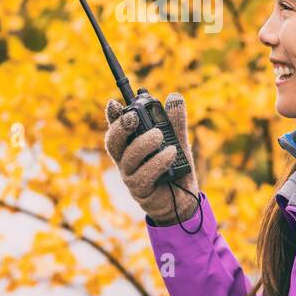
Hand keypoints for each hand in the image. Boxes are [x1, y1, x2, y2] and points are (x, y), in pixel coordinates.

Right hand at [104, 92, 200, 223]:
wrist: (184, 199)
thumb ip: (175, 121)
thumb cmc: (174, 168)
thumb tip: (174, 96)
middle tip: (133, 116)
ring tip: (160, 136)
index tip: (113, 102)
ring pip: (129, 157)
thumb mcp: (178, 140)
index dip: (112, 116)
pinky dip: (157, 162)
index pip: (116, 128)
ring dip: (144, 144)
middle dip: (120, 127)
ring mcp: (131, 176)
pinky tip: (171, 153)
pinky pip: (144, 175)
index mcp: (130, 145)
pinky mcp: (141, 190)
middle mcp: (126, 160)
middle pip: (113, 142)